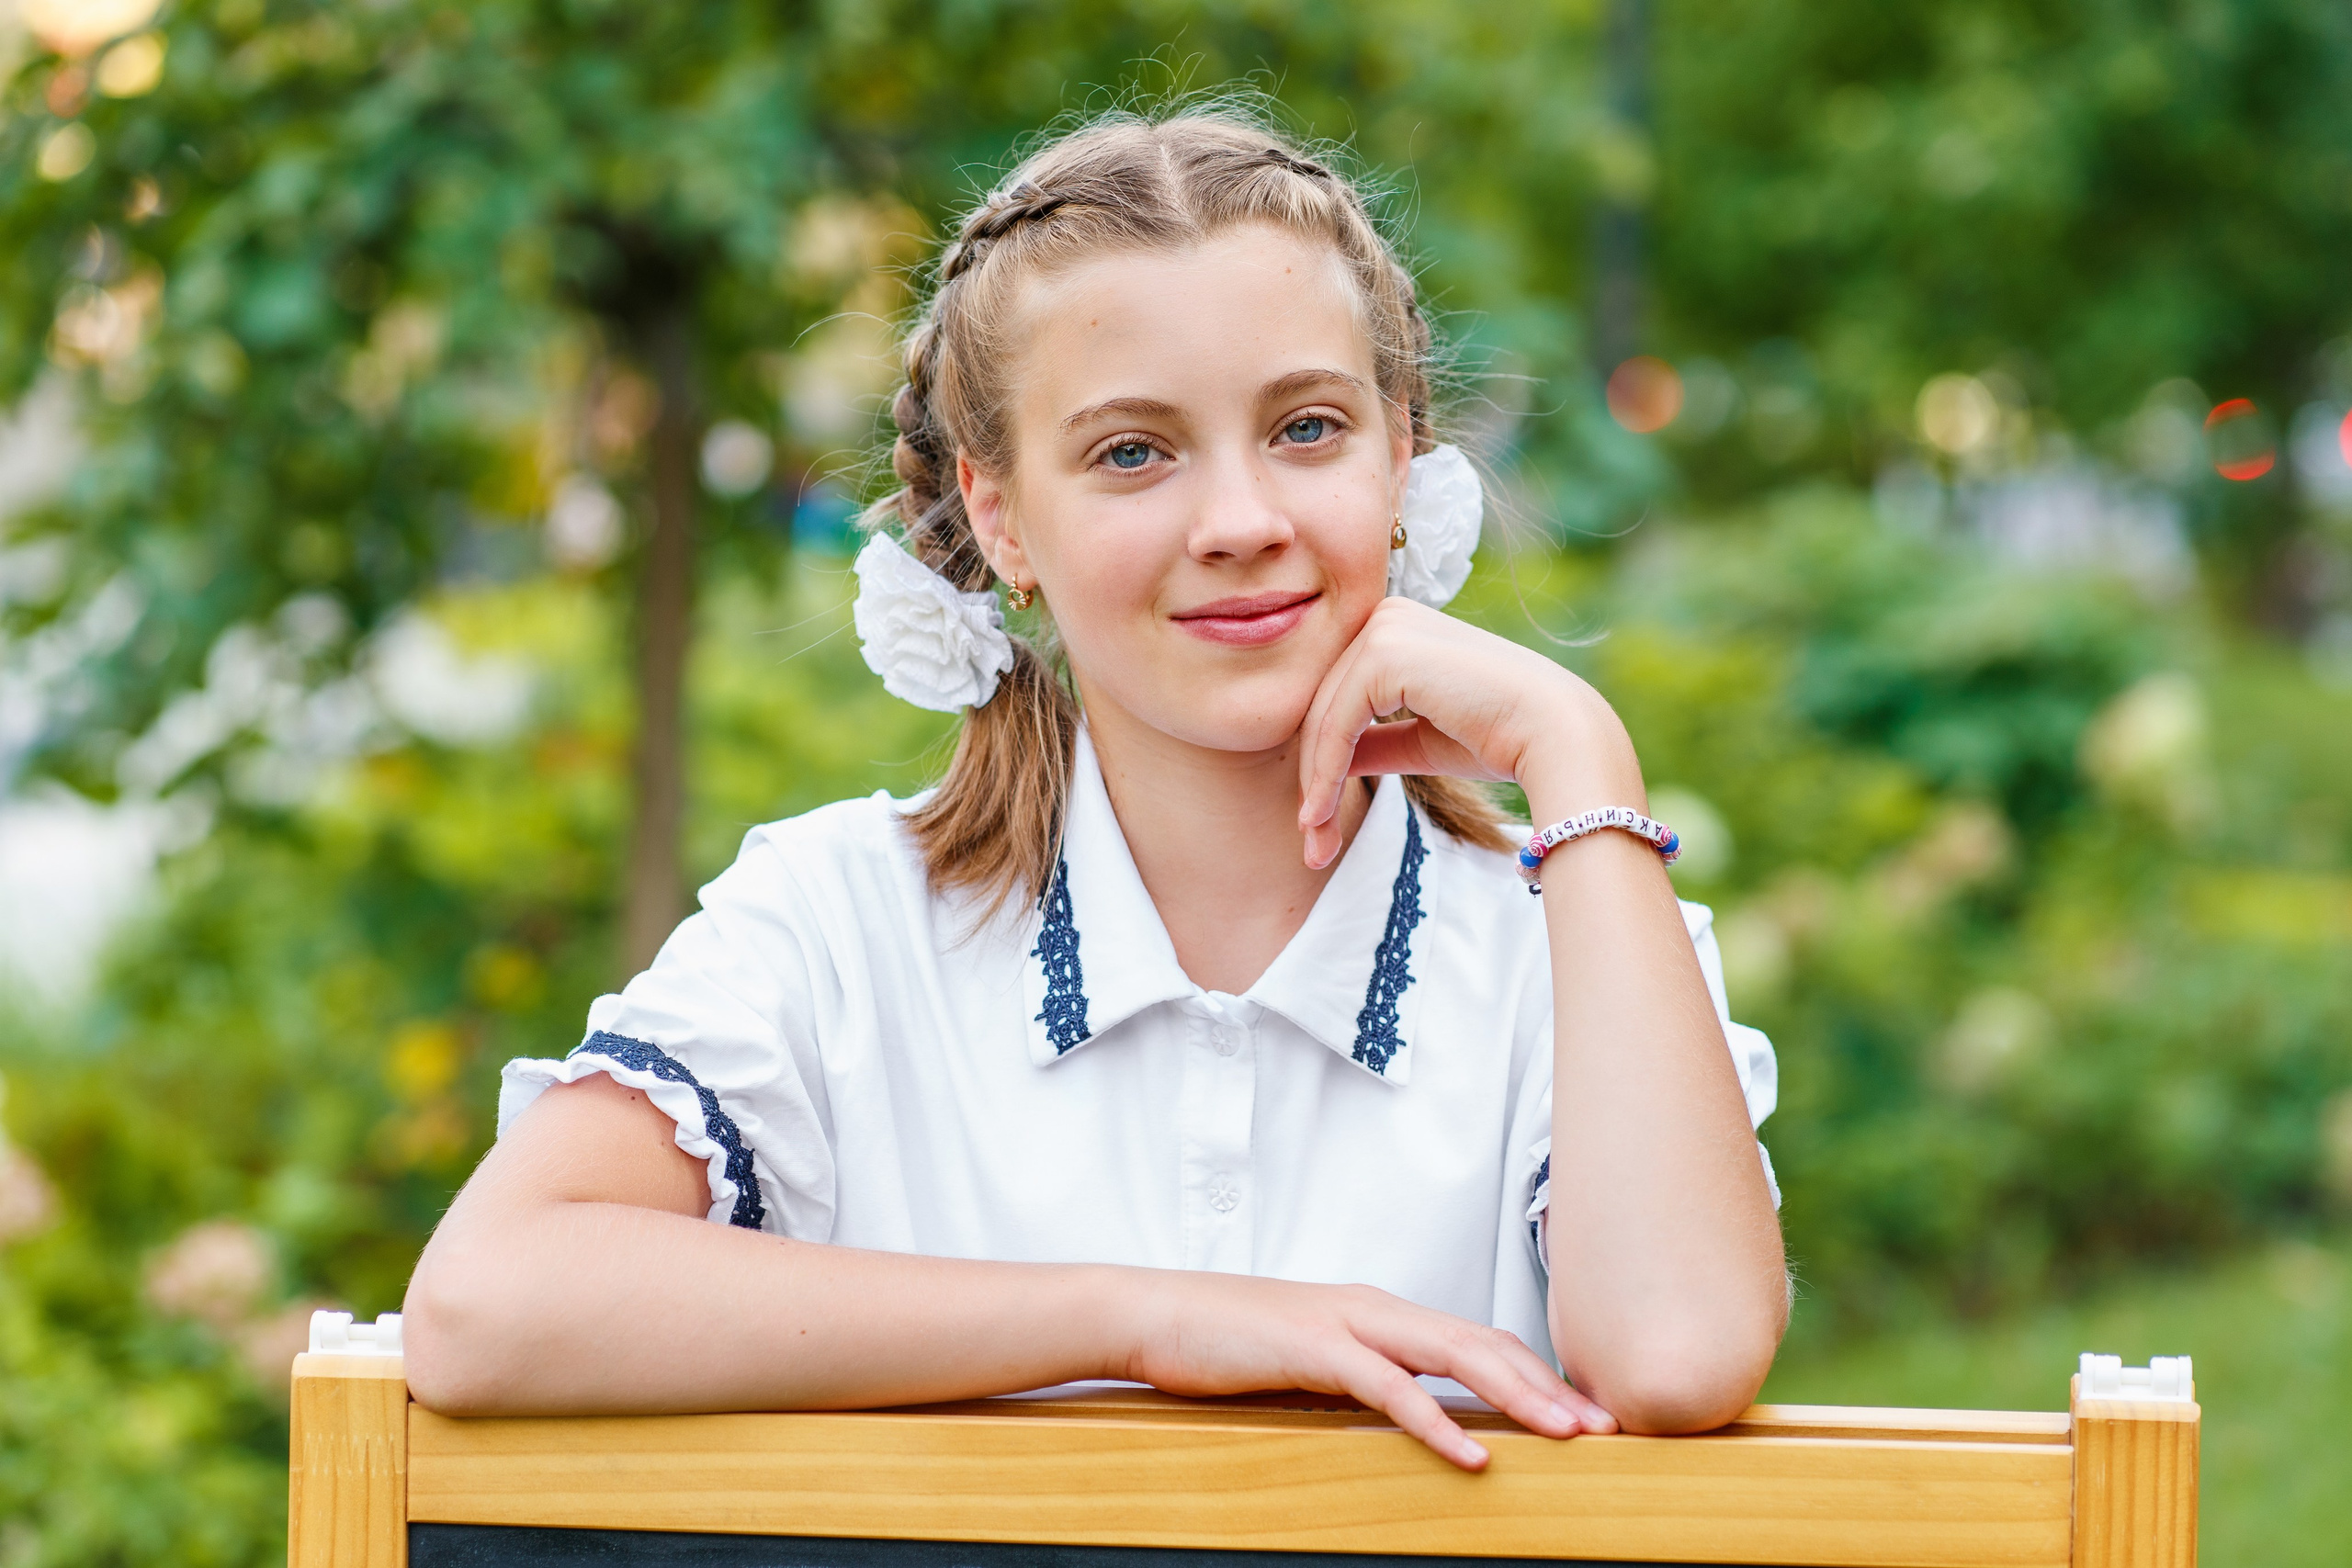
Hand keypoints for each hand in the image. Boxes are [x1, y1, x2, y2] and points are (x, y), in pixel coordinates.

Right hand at [1119, 1270, 1617, 1469]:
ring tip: (1565, 1435)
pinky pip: (1388, 1386)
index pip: (1476, 1339)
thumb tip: (1410, 1416)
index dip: (1535, 1374)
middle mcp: (1374, 1309)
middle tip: (1605, 1429)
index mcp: (1378, 1313)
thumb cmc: (1226, 1345)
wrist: (1151, 1315)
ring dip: (1516, 1395)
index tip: (1583, 1414)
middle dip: (1549, 1385)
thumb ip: (1360, 1379)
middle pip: (1483, 1342)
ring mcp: (1345, 1322)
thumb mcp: (1308, 1363)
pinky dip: (1436, 1420)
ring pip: (1452, 1354)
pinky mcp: (1312, 1347)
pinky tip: (1472, 1452)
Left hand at [1295, 598, 1641, 867]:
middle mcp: (1386, 615)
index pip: (1338, 695)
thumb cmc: (1501, 738)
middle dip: (1312, 779)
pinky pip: (1334, 724)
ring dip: (1313, 787)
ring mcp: (1384, 629)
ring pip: (1321, 719)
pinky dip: (1323, 775)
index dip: (1321, 760)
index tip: (1317, 823)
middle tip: (1313, 845)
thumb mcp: (1421, 740)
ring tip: (1316, 845)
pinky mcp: (1384, 653)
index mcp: (1397, 626)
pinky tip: (1320, 818)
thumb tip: (1322, 764)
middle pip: (1322, 706)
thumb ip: (1372, 742)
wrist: (1555, 737)